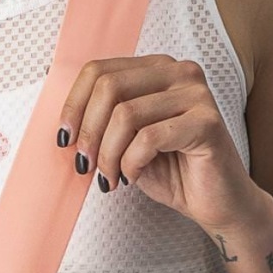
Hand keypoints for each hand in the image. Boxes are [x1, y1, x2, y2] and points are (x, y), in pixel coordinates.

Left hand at [58, 54, 268, 233]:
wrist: (216, 203)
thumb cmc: (172, 171)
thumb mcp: (126, 141)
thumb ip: (102, 119)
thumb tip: (56, 106)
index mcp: (156, 69)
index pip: (99, 70)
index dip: (73, 105)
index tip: (64, 138)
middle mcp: (179, 73)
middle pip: (109, 87)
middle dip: (89, 132)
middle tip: (86, 165)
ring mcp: (196, 94)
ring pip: (126, 115)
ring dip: (109, 155)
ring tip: (111, 178)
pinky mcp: (207, 122)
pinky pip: (149, 138)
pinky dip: (131, 163)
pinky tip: (134, 177)